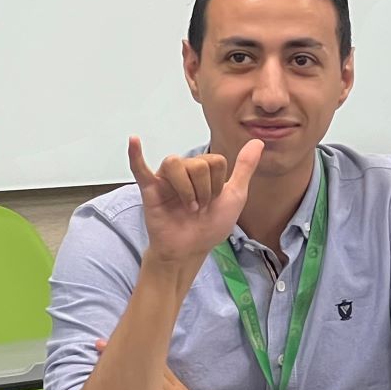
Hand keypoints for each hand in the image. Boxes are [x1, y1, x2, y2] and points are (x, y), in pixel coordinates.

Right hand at [128, 136, 262, 268]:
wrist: (191, 249)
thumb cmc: (211, 225)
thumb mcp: (235, 195)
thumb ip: (244, 168)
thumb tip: (257, 142)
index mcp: (202, 171)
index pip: (215, 160)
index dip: (219, 184)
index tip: (214, 201)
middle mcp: (183, 172)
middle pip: (199, 163)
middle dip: (205, 190)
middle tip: (199, 208)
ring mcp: (165, 179)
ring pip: (176, 164)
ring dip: (188, 190)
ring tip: (188, 207)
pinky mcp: (150, 190)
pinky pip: (139, 169)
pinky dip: (136, 155)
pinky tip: (133, 141)